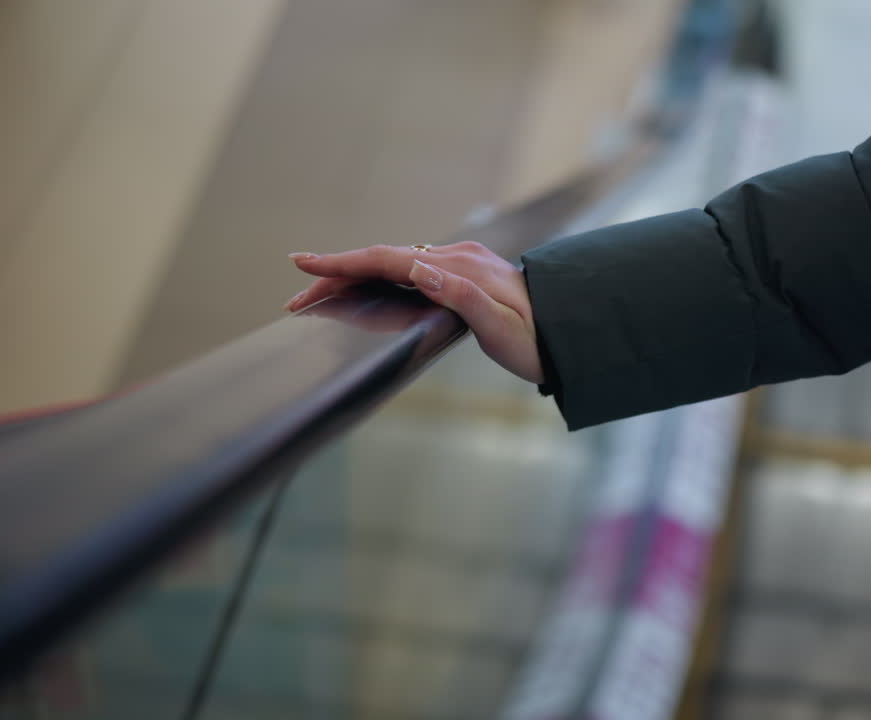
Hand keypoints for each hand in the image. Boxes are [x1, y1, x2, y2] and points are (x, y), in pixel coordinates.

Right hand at [285, 243, 543, 383]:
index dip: (344, 262)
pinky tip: (368, 286)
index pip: (389, 259)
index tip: (305, 264)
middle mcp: (457, 257)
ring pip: (395, 263)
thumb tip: (420, 269)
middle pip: (384, 259)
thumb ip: (461, 295)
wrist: (573, 331)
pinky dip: (380, 276)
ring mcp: (461, 262)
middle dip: (337, 272)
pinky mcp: (465, 273)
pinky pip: (411, 269)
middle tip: (298, 291)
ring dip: (355, 274)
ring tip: (320, 290)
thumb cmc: (537, 340)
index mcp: (460, 268)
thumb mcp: (500, 327)